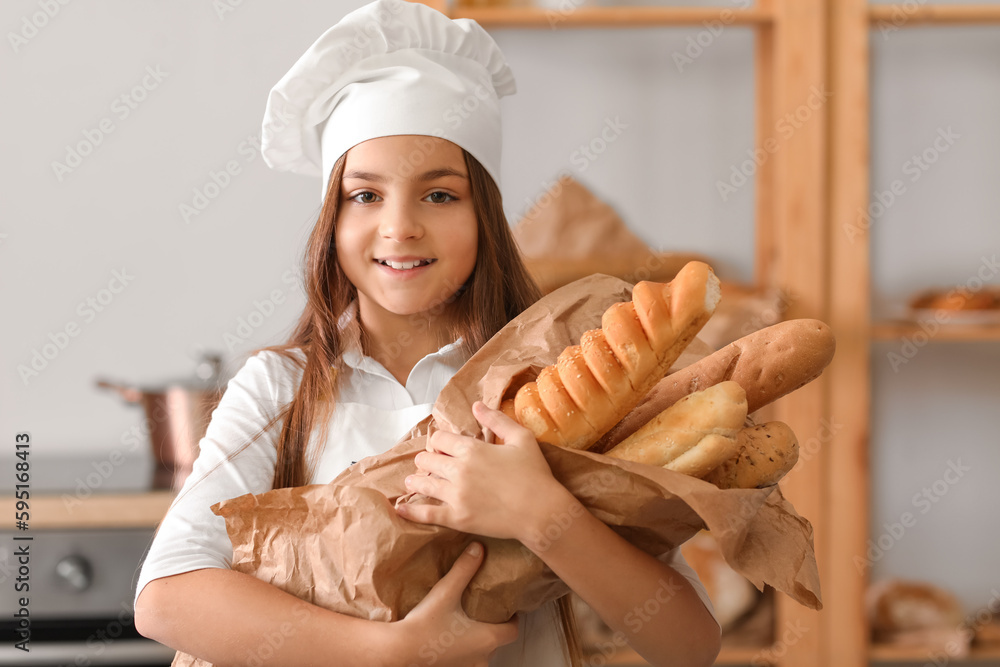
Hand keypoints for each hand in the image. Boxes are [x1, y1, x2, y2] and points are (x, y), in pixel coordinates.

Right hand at [394, 542, 518, 666]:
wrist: (398, 650)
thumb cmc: (424, 625)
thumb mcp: (446, 591)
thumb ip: (464, 568)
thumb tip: (478, 548)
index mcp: (487, 639)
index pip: (512, 631)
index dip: (511, 619)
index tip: (506, 608)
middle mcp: (481, 658)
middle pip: (497, 642)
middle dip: (492, 627)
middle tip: (484, 611)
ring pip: (481, 654)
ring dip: (477, 641)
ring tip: (466, 625)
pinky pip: (465, 661)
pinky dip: (463, 651)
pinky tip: (450, 639)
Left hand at [397, 401, 573, 541]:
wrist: (541, 512)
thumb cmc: (534, 474)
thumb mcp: (521, 438)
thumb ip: (497, 420)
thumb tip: (476, 405)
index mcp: (472, 449)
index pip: (440, 440)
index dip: (439, 442)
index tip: (442, 447)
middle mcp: (459, 470)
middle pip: (428, 460)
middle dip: (426, 460)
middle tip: (427, 464)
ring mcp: (456, 495)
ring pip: (424, 484)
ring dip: (416, 480)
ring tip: (412, 481)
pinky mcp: (457, 518)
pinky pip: (426, 513)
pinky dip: (411, 510)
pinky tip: (401, 508)